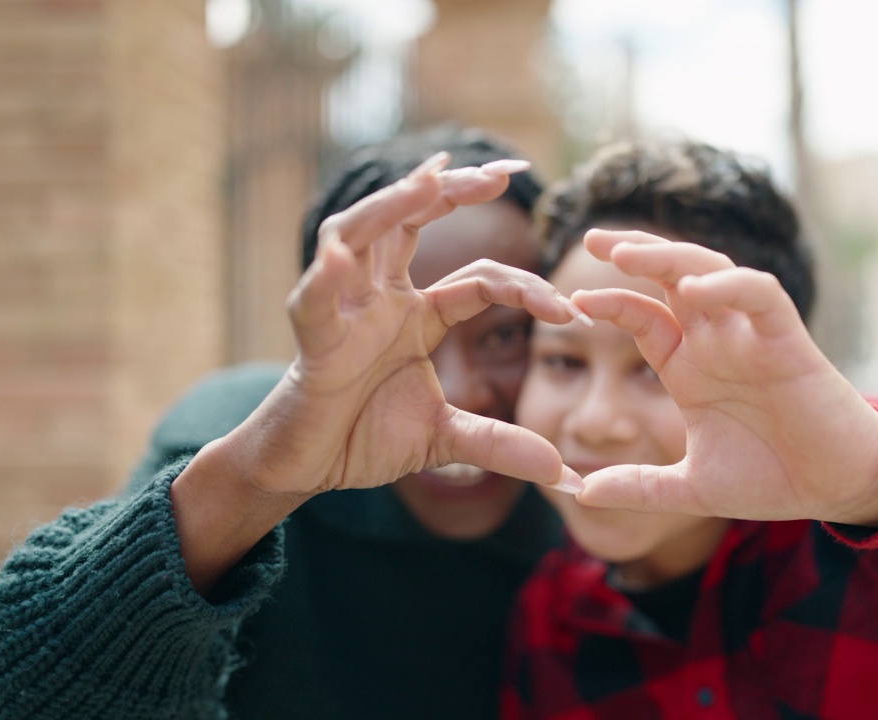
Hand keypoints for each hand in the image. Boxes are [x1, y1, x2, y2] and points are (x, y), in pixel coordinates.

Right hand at [225, 154, 582, 499]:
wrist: (307, 467)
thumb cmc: (364, 435)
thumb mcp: (446, 438)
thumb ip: (500, 445)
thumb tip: (564, 473)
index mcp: (417, 314)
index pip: (478, 280)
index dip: (524, 288)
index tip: (569, 312)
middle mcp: (380, 297)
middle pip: (413, 222)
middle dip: (453, 192)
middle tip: (502, 173)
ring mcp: (344, 310)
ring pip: (359, 236)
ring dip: (393, 207)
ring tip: (430, 181)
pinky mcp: (312, 340)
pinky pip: (315, 301)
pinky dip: (326, 278)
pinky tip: (343, 258)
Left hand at [569, 229, 877, 524]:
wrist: (836, 488)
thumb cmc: (773, 478)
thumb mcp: (692, 487)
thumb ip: (639, 487)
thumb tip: (580, 495)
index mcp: (690, 366)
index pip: (643, 316)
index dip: (610, 304)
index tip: (572, 304)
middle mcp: (717, 341)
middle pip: (670, 276)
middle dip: (633, 252)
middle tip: (590, 239)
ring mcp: (750, 336)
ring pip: (709, 271)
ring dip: (669, 257)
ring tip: (625, 255)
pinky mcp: (788, 340)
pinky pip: (759, 295)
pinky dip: (729, 285)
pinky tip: (694, 288)